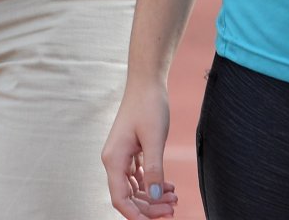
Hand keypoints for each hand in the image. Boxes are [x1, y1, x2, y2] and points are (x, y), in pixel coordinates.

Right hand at [101, 80, 178, 216]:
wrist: (146, 82)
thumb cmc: (148, 106)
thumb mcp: (154, 139)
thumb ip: (154, 169)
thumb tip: (153, 196)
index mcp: (114, 159)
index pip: (120, 198)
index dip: (136, 215)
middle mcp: (114, 160)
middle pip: (128, 196)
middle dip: (149, 207)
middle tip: (173, 208)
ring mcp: (121, 156)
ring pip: (134, 188)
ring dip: (152, 197)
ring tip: (174, 198)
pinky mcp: (130, 151)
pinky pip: (138, 176)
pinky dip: (152, 184)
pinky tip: (168, 187)